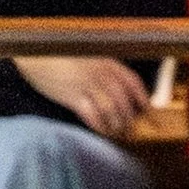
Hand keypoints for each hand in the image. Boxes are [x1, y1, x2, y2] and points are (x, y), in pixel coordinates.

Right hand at [16, 55, 148, 141]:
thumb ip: (106, 73)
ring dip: (116, 124)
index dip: (144, 101)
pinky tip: (101, 131)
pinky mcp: (72, 96)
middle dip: (129, 119)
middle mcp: (101, 74)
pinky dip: (99, 125)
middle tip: (131, 131)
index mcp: (109, 64)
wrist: (36, 55)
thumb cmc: (63, 58)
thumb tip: (121, 94)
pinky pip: (92, 115)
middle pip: (123, 101)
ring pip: (110, 110)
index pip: (133, 85)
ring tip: (117, 133)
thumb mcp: (91, 59)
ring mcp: (87, 85)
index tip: (151, 115)